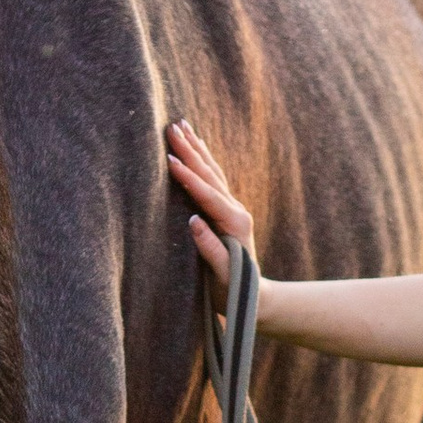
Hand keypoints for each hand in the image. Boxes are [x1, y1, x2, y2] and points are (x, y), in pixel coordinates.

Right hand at [166, 120, 254, 286]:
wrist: (253, 297)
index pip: (206, 194)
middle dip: (190, 149)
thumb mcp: (221, 274)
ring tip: (182, 125)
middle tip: (172, 127)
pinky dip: (202, 160)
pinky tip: (196, 147)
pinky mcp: (226, 210)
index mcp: (233, 222)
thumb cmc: (233, 289)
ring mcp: (232, 208)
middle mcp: (235, 210)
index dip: (187, 177)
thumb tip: (193, 221)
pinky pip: (212, 179)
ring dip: (196, 148)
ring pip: (211, 171)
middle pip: (209, 174)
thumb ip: (209, 248)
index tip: (169, 159)